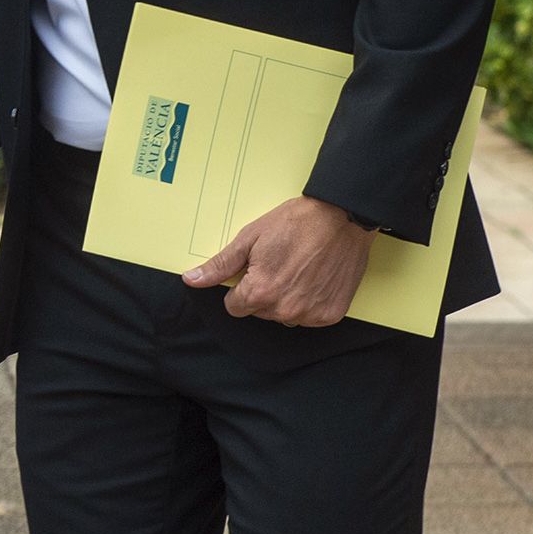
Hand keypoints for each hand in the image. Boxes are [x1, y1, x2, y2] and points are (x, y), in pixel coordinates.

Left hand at [184, 195, 373, 326]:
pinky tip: (314, 277)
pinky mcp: (330, 315)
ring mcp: (310, 314)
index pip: (235, 307)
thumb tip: (192, 280)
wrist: (341, 217)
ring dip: (286, 298)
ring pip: (284, 315)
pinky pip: (309, 316)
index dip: (241, 288)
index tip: (253, 271)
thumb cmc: (295, 223)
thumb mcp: (250, 238)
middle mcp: (285, 310)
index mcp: (261, 292)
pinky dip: (309, 301)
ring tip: (298, 269)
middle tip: (278, 264)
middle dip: (263, 291)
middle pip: (260, 311)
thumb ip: (220, 265)